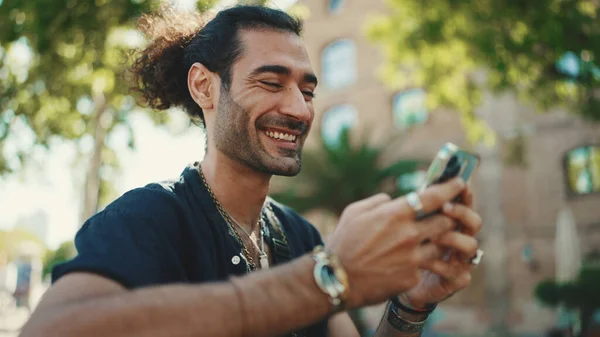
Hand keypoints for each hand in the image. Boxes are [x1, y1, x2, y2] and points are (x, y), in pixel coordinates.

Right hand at [325, 178, 465, 308]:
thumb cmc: (343, 242)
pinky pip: (426, 266)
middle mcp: (408, 234)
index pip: (433, 197)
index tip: (459, 183)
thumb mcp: (355, 212)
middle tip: (444, 218)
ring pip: (441, 246)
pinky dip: (420, 263)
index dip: (450, 188)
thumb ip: (379, 202)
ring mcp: (413, 258)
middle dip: (447, 218)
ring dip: (437, 242)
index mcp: (395, 214)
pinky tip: (406, 263)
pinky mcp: (412, 277)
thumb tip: (393, 199)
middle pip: (445, 222)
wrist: (337, 279)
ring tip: (425, 242)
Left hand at [401, 186, 482, 308]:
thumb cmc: (402, 247)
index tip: (460, 183)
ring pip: (471, 245)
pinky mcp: (456, 280)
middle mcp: (461, 239)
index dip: (465, 193)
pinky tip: (423, 262)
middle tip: (444, 207)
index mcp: (451, 222)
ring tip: (431, 236)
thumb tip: (416, 190)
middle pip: (474, 221)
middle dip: (461, 212)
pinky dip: (440, 265)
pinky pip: (457, 272)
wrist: (397, 280)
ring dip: (452, 238)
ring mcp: (461, 260)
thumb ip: (414, 209)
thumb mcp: (405, 225)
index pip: (464, 203)